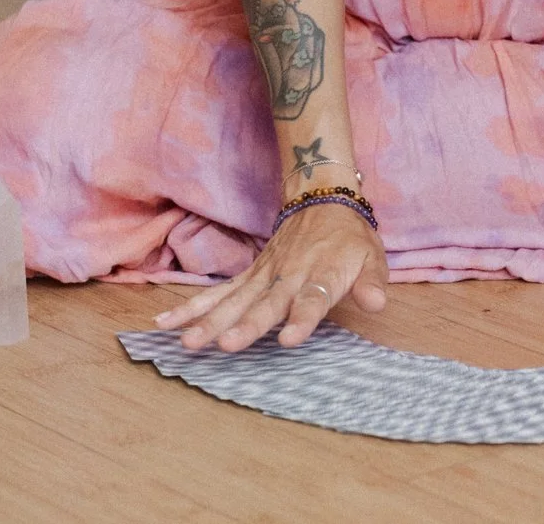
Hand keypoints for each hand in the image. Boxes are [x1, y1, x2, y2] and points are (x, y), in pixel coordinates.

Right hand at [154, 199, 388, 349]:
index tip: (288, 338)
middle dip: (245, 326)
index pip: (312, 299)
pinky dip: (191, 307)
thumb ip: (372, 281)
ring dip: (210, 321)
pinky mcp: (248, 276)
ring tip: (188, 342)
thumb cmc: (349, 237)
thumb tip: (378, 303)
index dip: (302, 319)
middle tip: (225, 345)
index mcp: (321, 273)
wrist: (322, 199)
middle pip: (265, 304)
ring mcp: (263, 276)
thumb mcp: (372, 256)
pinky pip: (217, 294)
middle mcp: (287, 276)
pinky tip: (165, 324)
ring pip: (233, 300)